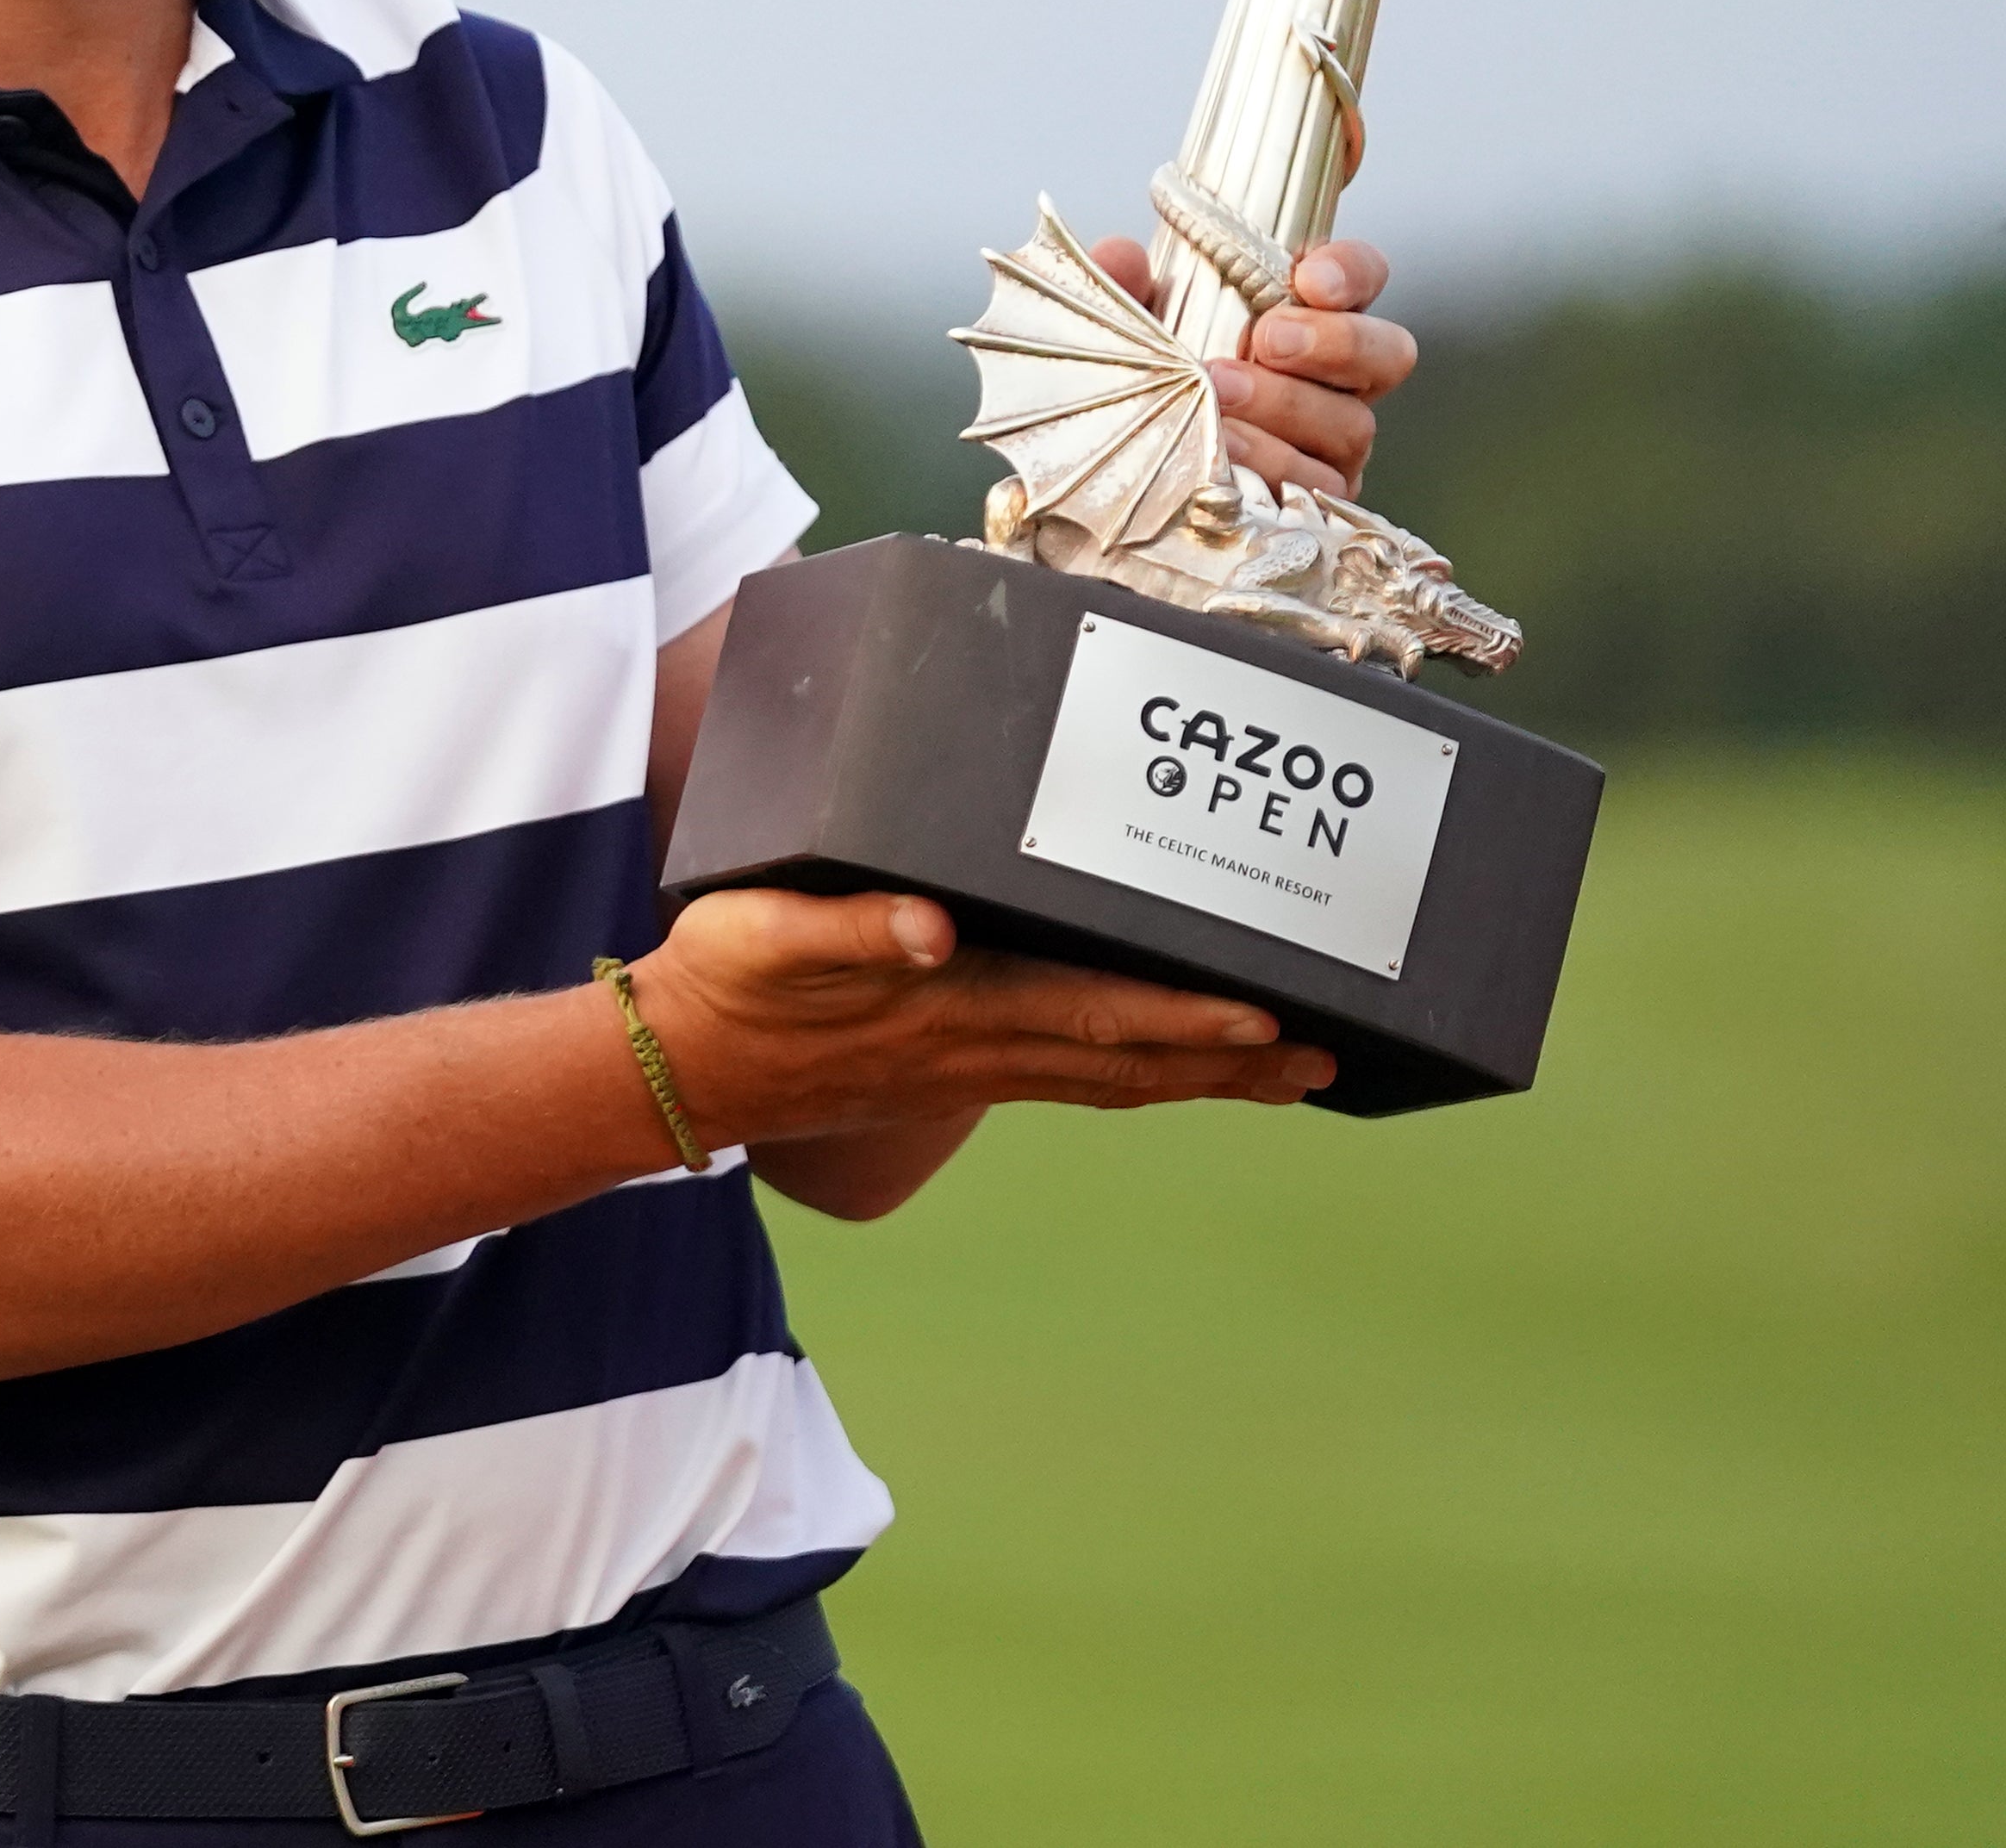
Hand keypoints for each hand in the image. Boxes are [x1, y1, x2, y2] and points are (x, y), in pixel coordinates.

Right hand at [632, 886, 1334, 1141]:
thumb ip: (847, 927)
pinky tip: (1176, 1069)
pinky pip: (1076, 1076)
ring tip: (1293, 1073)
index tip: (1266, 1018)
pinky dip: (1145, 1076)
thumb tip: (929, 926)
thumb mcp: (765, 938)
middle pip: (1128, 1061)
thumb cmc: (722, 987)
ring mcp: (970, 1070)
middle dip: (1232, 1060)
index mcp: (947, 1011)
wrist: (677, 1070)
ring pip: (1113, 1078)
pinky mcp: (955, 1069)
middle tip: (1328, 1059)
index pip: (1088, 1015)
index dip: (1181, 1019)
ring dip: (1206, 1079)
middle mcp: (975, 1051)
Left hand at [1091, 232, 1414, 497]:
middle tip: (1268, 339)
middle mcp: (1339, 381)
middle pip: (1388, 353)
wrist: (1131, 476)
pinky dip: (1273, 465)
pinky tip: (1225, 453)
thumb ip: (1125, 286)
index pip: (1364, 277)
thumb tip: (1122, 257)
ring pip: (1353, 424)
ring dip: (1287, 406)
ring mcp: (1336, 445)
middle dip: (1334, 342)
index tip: (1309, 278)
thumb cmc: (1156, 383)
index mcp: (1310, 318)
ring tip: (1222, 395)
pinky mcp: (1320, 503)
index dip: (1351, 272)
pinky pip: (1320, 488)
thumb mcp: (1134, 328)